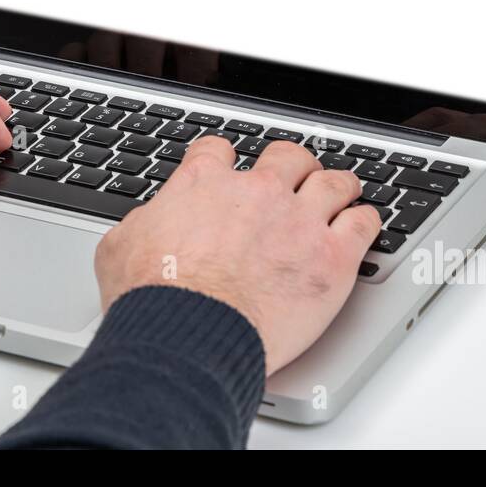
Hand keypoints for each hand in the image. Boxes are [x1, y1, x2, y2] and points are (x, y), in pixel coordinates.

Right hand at [94, 136, 380, 373]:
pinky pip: (363, 223)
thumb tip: (146, 225)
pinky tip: (363, 224)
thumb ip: (144, 223)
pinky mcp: (331, 257)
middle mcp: (256, 192)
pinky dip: (365, 220)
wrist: (185, 336)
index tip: (230, 170)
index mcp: (204, 184)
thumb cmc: (152, 299)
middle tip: (294, 178)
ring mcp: (298, 221)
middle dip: (291, 166)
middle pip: (287, 156)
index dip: (226, 159)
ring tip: (342, 192)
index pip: (219, 149)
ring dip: (337, 186)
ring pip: (333, 182)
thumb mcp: (120, 247)